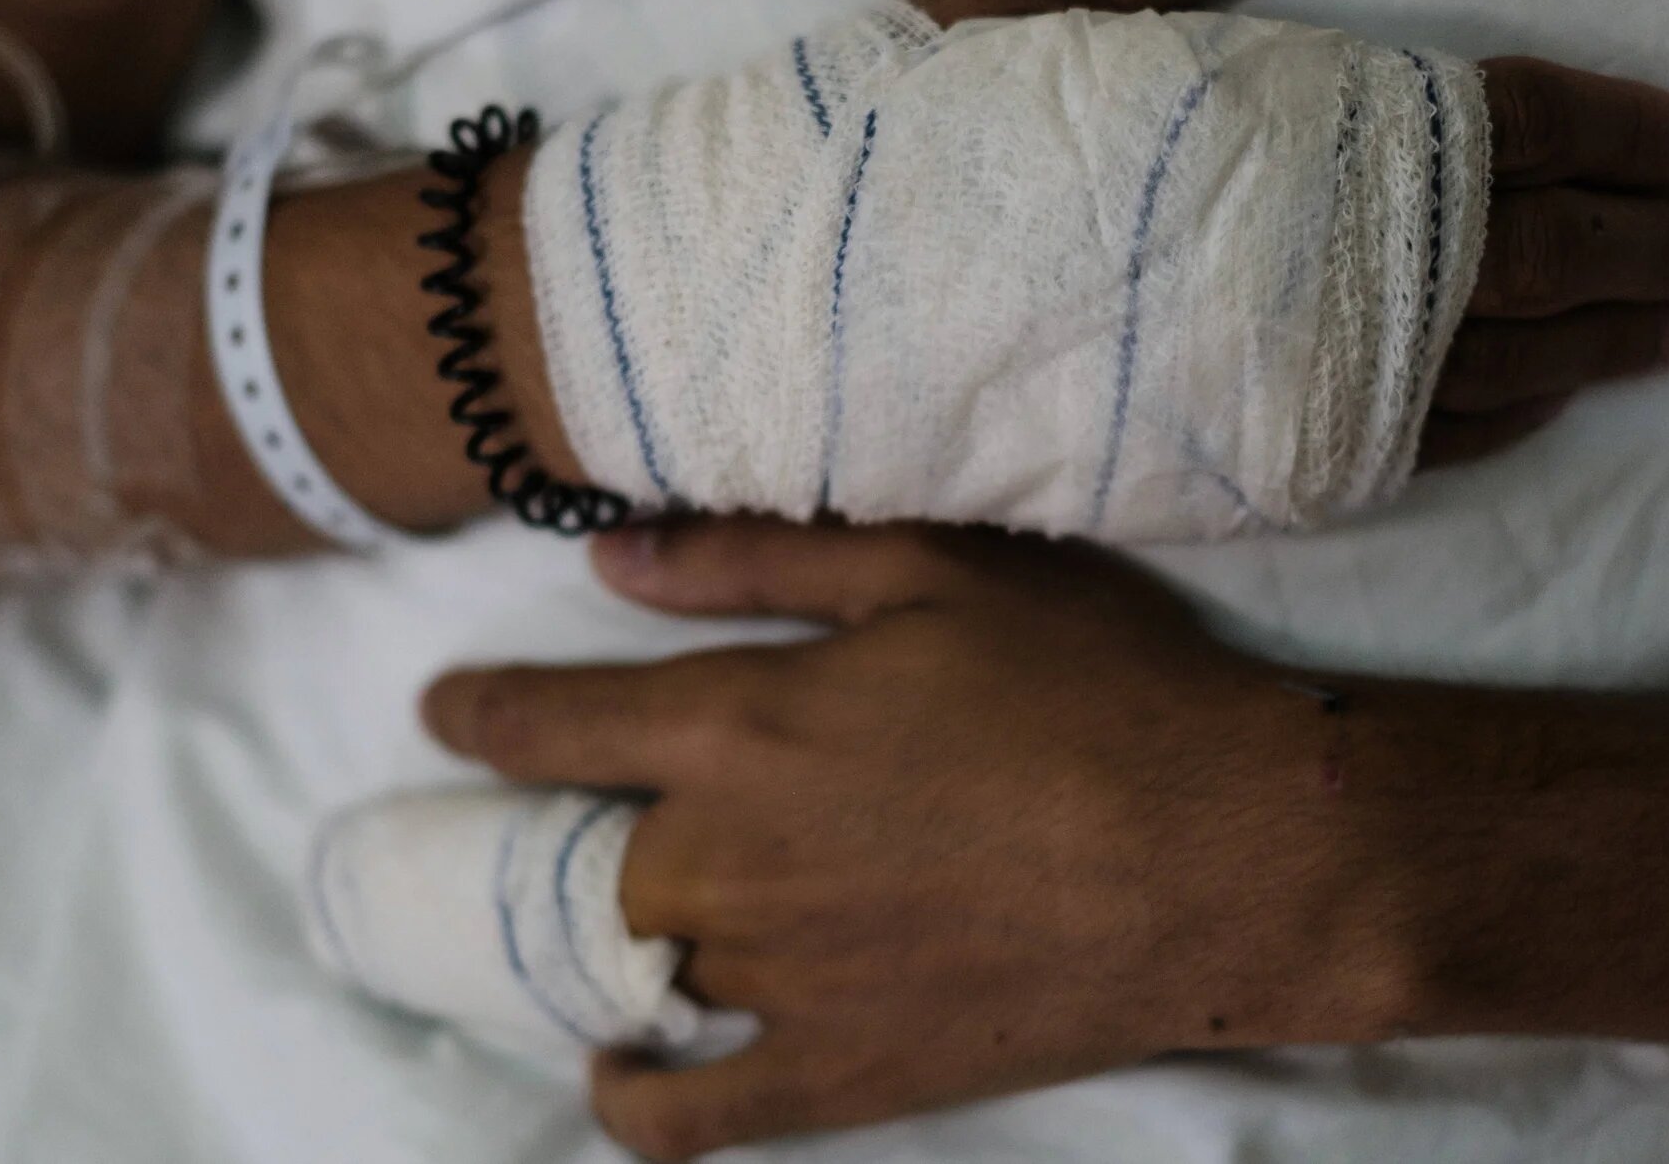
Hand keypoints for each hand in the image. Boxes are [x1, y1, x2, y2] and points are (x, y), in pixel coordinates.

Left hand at [423, 519, 1405, 1159]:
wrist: (1227, 850)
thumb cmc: (1093, 686)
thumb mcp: (933, 570)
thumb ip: (758, 561)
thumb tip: (607, 560)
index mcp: (741, 726)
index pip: (552, 724)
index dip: (479, 715)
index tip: (442, 714)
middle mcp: (729, 858)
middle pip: (582, 856)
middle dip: (547, 837)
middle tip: (561, 823)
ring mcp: (780, 977)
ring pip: (639, 965)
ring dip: (611, 942)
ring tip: (619, 921)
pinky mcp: (842, 1070)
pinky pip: (694, 1111)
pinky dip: (634, 1099)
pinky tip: (620, 1072)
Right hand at [902, 0, 1668, 468]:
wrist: (794, 305)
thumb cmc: (909, 124)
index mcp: (1287, 134)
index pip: (1499, 131)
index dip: (1612, 135)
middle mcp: (1309, 272)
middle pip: (1530, 260)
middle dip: (1644, 246)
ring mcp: (1280, 383)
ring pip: (1492, 371)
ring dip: (1604, 343)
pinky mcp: (1236, 461)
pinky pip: (1404, 451)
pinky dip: (1495, 423)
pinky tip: (1546, 403)